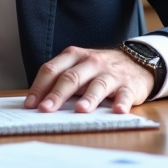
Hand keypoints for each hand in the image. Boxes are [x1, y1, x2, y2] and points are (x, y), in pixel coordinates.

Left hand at [24, 46, 153, 113]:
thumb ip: (61, 79)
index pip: (52, 69)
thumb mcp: (79, 67)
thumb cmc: (100, 69)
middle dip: (57, 94)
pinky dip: (122, 103)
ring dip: (89, 98)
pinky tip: (118, 111)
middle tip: (46, 109)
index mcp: (74, 56)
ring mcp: (111, 73)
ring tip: (80, 109)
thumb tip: (37, 102)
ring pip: (98, 85)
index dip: (40, 87)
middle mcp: (91, 62)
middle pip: (71, 77)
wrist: (137, 61)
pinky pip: (125, 94)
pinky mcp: (129, 85)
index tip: (30, 104)